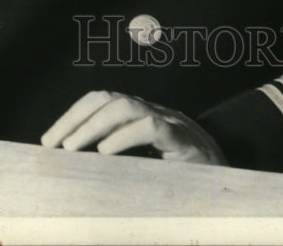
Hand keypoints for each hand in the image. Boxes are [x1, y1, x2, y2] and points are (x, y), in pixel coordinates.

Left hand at [40, 89, 225, 164]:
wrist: (234, 183)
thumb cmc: (186, 179)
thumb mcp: (147, 170)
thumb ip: (121, 165)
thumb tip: (78, 174)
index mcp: (142, 118)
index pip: (102, 102)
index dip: (73, 115)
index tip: (48, 140)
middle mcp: (154, 113)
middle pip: (108, 99)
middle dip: (75, 118)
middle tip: (52, 144)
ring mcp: (170, 123)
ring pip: (127, 108)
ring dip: (93, 126)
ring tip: (72, 148)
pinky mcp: (183, 140)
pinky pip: (152, 127)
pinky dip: (125, 136)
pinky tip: (106, 152)